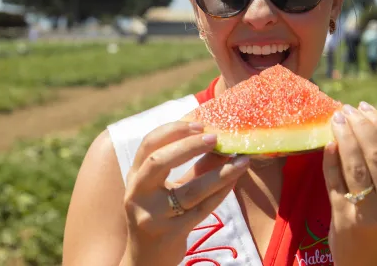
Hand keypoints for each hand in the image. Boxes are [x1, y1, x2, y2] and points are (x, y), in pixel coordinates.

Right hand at [121, 121, 249, 265]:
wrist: (145, 261)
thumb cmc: (159, 216)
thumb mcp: (166, 189)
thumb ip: (189, 167)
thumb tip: (221, 143)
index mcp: (135, 177)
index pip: (148, 144)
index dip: (173, 130)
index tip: (199, 124)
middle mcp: (138, 194)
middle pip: (159, 161)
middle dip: (189, 146)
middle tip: (216, 137)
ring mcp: (153, 216)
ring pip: (189, 189)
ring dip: (220, 172)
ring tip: (241, 160)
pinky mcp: (171, 234)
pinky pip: (202, 209)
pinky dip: (221, 191)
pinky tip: (234, 180)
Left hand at [322, 102, 376, 265]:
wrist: (366, 265)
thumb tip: (371, 128)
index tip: (365, 107)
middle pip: (375, 155)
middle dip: (360, 126)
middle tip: (347, 110)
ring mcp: (367, 211)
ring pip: (355, 165)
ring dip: (344, 137)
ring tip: (337, 119)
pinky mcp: (344, 218)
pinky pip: (335, 181)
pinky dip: (331, 160)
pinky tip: (328, 144)